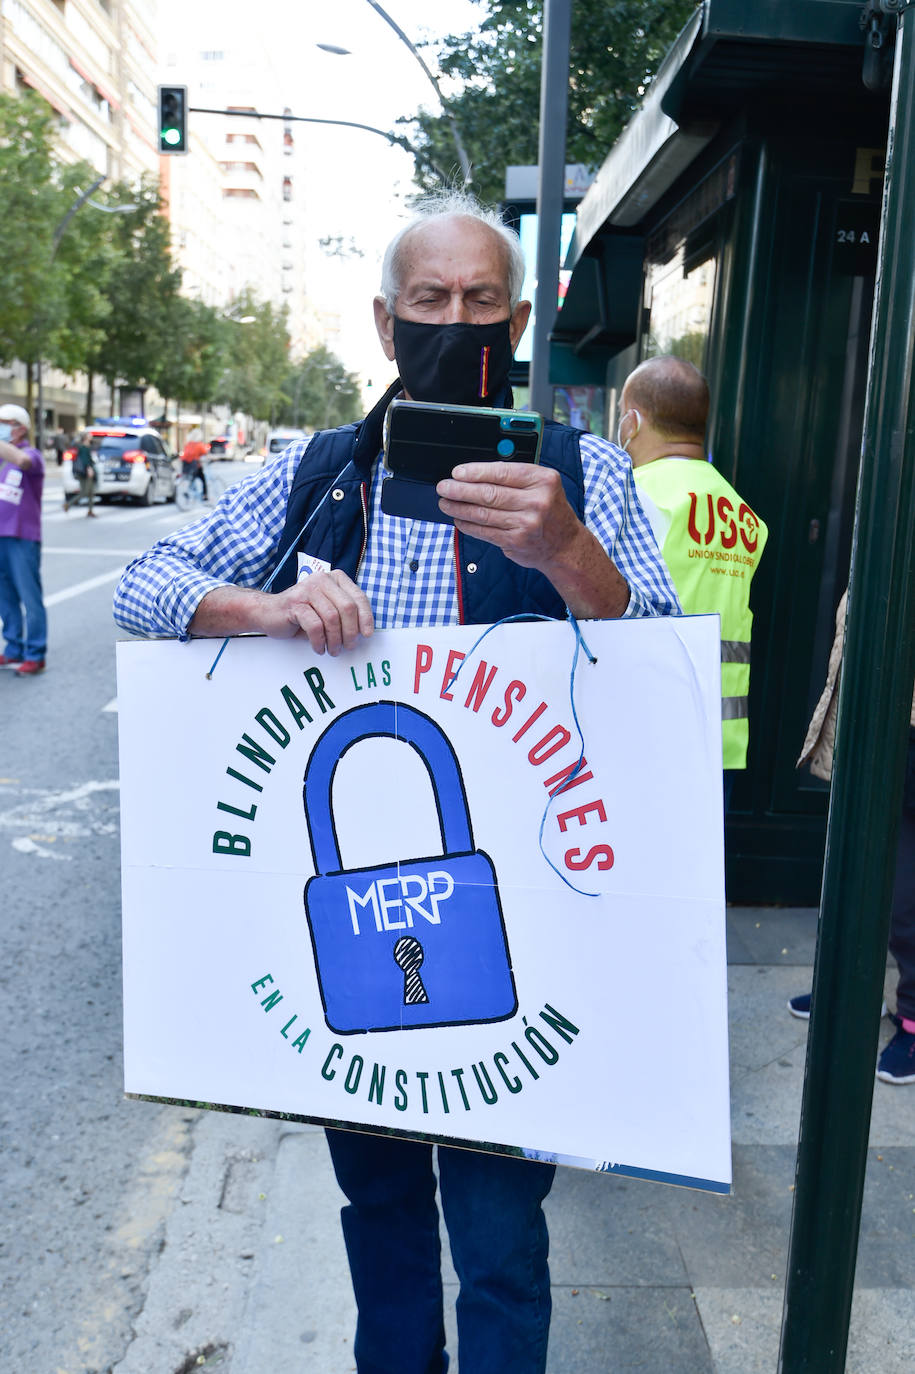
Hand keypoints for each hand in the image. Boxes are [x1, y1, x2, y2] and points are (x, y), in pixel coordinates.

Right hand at [263, 570, 373, 653]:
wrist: (268, 613)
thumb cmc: (302, 614)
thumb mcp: (328, 610)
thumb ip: (345, 614)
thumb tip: (364, 632)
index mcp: (334, 579)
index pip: (358, 597)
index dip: (366, 617)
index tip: (367, 635)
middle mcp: (322, 580)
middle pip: (347, 608)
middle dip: (350, 632)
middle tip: (348, 647)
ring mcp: (307, 590)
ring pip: (332, 618)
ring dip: (335, 640)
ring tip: (333, 650)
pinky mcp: (295, 603)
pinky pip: (315, 626)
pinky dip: (319, 641)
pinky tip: (318, 648)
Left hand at [435, 461, 580, 569]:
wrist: (565, 544)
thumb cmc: (550, 509)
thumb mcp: (543, 485)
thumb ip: (516, 476)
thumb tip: (477, 473)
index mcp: (543, 480)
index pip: (502, 472)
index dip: (475, 472)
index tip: (457, 472)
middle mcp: (537, 502)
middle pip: (490, 493)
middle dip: (461, 490)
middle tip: (444, 487)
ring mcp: (527, 524)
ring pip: (484, 514)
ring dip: (460, 508)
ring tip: (445, 503)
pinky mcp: (516, 542)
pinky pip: (485, 532)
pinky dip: (468, 525)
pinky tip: (459, 519)